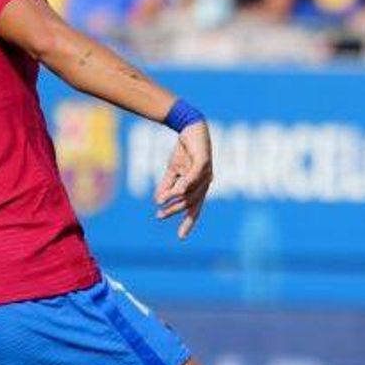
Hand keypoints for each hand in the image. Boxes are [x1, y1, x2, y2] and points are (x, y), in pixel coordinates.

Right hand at [154, 122, 211, 239]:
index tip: (181, 237)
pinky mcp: (204, 161)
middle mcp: (205, 182)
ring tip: (161, 204)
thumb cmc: (184, 150)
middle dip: (175, 210)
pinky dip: (186, 183)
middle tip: (160, 216)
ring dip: (176, 198)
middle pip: (191, 202)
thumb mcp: (172, 170)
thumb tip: (158, 201)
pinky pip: (195, 175)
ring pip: (192, 191)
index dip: (188, 222)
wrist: (189, 128)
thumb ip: (166, 185)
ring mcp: (207, 172)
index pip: (194, 208)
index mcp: (199, 187)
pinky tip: (177, 191)